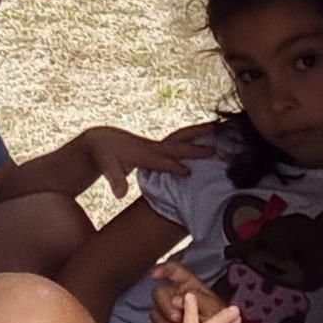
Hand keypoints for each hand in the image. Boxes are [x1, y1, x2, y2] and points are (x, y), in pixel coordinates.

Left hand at [83, 122, 213, 198]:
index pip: (160, 161)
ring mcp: (158, 145)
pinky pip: (181, 139)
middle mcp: (153, 147)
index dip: (172, 166)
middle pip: (177, 145)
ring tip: (220, 128)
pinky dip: (196, 136)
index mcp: (143, 154)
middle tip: (214, 150)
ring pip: (182, 137)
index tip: (189, 172)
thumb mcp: (106, 166)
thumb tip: (120, 195)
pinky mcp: (160, 146)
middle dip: (194, 149)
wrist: (103, 139)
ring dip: (199, 133)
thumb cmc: (104, 154)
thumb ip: (114, 179)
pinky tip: (210, 136)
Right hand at [148, 261, 226, 322]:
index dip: (162, 268)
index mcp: (189, 286)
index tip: (154, 275)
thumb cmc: (220, 322)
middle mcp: (176, 297)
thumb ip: (198, 300)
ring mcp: (168, 312)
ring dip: (163, 322)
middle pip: (159, 292)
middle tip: (177, 317)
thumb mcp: (214, 307)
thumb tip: (176, 299)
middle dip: (165, 305)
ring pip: (154, 312)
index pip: (173, 270)